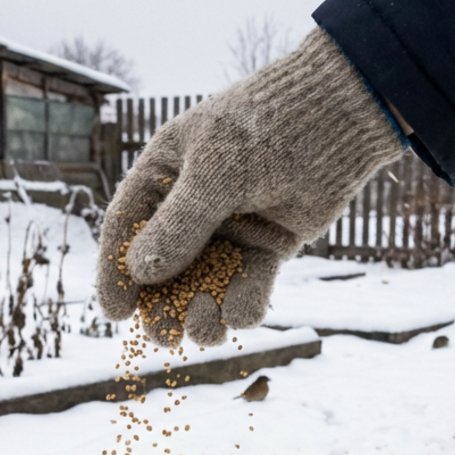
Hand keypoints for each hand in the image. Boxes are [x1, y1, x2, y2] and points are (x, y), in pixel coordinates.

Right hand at [96, 27, 404, 347]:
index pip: (126, 227)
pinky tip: (242, 315)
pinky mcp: (267, 246)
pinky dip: (243, 304)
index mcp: (163, 174)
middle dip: (162, 306)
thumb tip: (139, 274)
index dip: (116, 272)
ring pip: (204, 283)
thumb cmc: (268, 126)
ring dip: (203, 312)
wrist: (339, 117)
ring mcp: (229, 228)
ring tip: (206, 331)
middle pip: (163, 267)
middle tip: (164, 338)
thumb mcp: (217, 172)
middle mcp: (191, 205)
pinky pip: (247, 285)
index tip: (115, 313)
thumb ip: (181, 223)